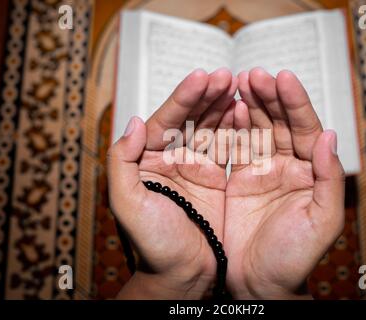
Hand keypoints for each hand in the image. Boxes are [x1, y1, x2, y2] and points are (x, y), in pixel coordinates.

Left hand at [107, 68, 236, 298]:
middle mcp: (170, 159)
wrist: (183, 273)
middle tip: (225, 75)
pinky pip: (225, 147)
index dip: (184, 98)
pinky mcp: (215, 178)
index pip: (166, 121)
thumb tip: (135, 122)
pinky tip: (242, 110)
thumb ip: (122, 162)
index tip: (202, 77)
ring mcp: (194, 167)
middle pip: (189, 119)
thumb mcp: (127, 204)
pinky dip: (234, 128)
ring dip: (222, 106)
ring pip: (209, 128)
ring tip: (237, 85)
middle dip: (206, 95)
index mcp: (147, 161)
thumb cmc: (153, 244)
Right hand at [224, 68, 344, 298]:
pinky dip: (234, 127)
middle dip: (270, 96)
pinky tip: (232, 108)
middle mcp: (288, 167)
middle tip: (255, 74)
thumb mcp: (322, 221)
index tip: (282, 77)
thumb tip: (330, 135)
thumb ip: (328, 178)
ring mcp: (262, 171)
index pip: (306, 129)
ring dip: (251, 104)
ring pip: (258, 130)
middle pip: (280, 123)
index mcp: (311, 173)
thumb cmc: (294, 258)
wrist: (259, 282)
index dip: (295, 102)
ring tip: (240, 81)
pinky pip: (236, 147)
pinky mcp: (239, 179)